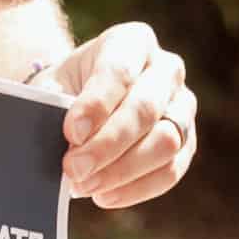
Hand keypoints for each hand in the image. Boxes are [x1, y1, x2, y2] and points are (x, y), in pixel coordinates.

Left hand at [44, 22, 196, 207]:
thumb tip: (59, 143)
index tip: (70, 133)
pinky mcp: (187, 142)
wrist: (83, 98)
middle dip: (108, 144)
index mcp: (132, 41)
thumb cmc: (66, 88)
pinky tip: (104, 196)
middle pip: (146, 108)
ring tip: (84, 185)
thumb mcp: (52, 86)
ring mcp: (182, 106)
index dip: (96, 104)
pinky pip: (171, 171)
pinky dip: (136, 189)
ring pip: (166, 141)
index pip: (119, 71)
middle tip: (72, 169)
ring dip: (123, 170)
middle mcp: (166, 69)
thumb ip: (53, 107)